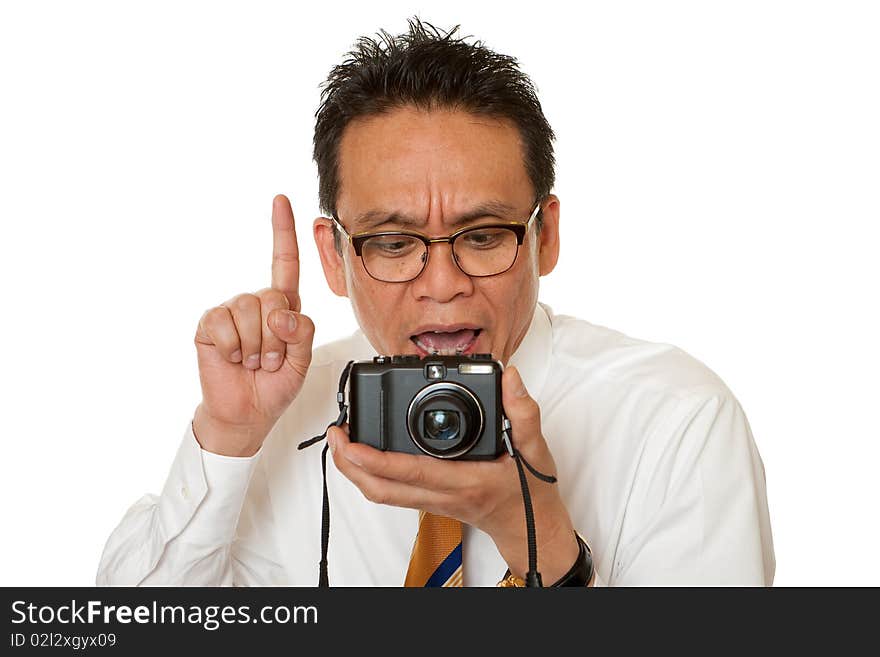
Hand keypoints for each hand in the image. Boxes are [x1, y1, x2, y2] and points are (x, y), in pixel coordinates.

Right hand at [192, 195, 315, 455]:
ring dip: (255, 346)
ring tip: (251, 361)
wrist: (246, 414)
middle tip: (269, 360)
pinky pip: (224, 324)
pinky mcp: (210, 324)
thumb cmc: (274, 386)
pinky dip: (233, 348)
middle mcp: (257, 303)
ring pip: (249, 310)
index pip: (285, 263)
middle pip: (271, 297)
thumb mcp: (302, 362)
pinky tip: (232, 358)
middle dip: (275, 338)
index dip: (283, 231)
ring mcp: (231, 312)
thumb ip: (302, 334)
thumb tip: (282, 312)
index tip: (281, 200)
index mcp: (284, 307)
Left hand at [327, 365, 580, 582]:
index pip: (411, 472)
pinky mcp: (429, 502)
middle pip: (382, 489)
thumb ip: (523, 412)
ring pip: (381, 494)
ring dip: (354, 471)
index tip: (350, 440)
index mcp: (465, 482)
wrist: (532, 527)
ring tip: (340, 441)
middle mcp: (443, 496)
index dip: (375, 459)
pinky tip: (363, 456)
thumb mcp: (536, 449)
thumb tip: (509, 377)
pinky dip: (369, 476)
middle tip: (335, 434)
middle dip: (349, 464)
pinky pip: (390, 494)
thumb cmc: (531, 491)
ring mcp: (433, 502)